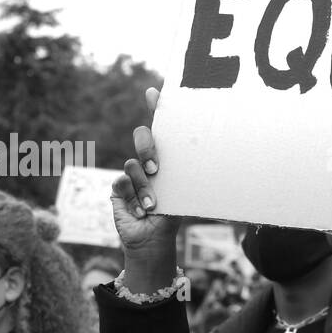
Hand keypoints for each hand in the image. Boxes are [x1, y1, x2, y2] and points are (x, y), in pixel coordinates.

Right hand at [110, 86, 181, 288]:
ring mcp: (131, 174)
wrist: (153, 240)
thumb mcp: (185, 197)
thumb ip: (187, 181)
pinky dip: (133, 199)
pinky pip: (121, 183)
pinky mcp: (117, 189)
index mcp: (167, 160)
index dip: (156, 108)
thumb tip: (214, 166)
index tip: (153, 91)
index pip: (161, 129)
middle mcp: (147, 162)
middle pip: (142, 137)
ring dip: (145, 188)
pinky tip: (141, 212)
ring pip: (133, 166)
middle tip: (156, 168)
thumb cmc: (173, 217)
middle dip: (147, 147)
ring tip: (154, 205)